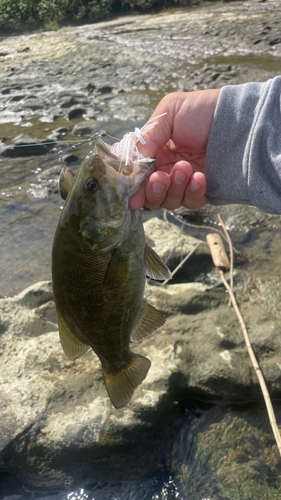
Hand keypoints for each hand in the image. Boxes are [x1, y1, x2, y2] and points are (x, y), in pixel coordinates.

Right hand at [129, 89, 219, 210]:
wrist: (238, 120)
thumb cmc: (202, 111)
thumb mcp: (169, 112)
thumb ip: (146, 136)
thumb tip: (127, 161)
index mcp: (154, 151)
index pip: (136, 174)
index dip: (131, 184)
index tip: (130, 190)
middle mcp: (165, 168)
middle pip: (148, 194)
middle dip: (152, 189)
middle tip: (161, 177)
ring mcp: (183, 182)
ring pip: (167, 201)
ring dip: (173, 187)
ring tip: (186, 168)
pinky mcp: (201, 191)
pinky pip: (189, 202)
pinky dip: (192, 192)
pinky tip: (200, 176)